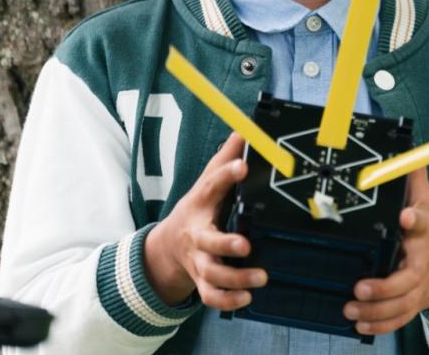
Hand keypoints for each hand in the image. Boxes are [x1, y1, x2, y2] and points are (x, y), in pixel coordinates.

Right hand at [143, 134, 266, 308]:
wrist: (168, 247)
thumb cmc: (197, 210)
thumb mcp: (207, 182)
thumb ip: (226, 158)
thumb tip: (245, 129)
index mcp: (201, 204)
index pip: (212, 185)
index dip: (226, 174)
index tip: (244, 165)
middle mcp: (197, 235)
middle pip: (207, 241)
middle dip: (225, 244)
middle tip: (245, 245)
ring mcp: (199, 261)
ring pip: (212, 274)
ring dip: (236, 278)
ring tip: (261, 277)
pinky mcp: (203, 282)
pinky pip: (212, 297)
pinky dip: (228, 300)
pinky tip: (247, 298)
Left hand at [344, 166, 428, 336]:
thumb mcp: (428, 205)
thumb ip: (412, 181)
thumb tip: (404, 149)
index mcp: (425, 235)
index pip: (423, 225)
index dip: (415, 221)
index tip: (405, 217)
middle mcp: (422, 264)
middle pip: (407, 279)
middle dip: (384, 287)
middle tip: (359, 287)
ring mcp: (419, 289)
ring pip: (400, 306)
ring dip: (375, 311)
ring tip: (351, 308)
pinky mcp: (414, 305)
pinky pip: (399, 320)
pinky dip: (380, 325)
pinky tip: (360, 323)